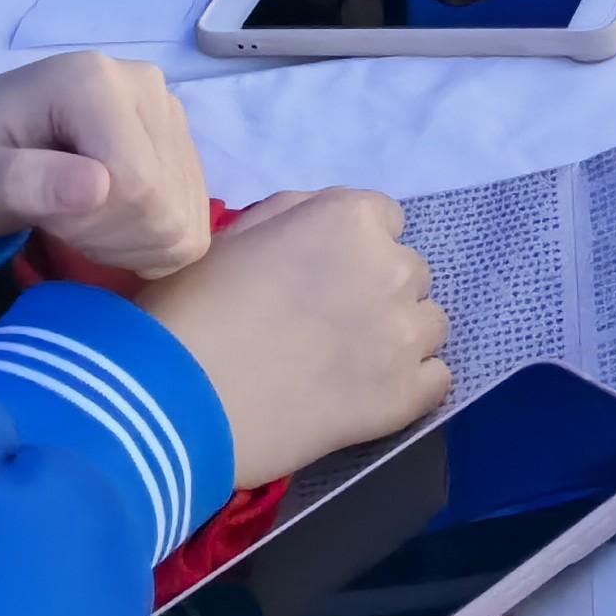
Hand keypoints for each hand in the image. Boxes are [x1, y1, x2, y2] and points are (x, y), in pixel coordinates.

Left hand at [0, 53, 209, 273]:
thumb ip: (28, 183)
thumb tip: (99, 187)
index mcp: (95, 82)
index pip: (139, 184)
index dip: (97, 230)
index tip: (45, 227)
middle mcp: (145, 85)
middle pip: (167, 200)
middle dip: (114, 237)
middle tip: (57, 228)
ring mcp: (165, 111)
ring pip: (186, 211)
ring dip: (131, 240)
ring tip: (76, 223)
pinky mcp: (173, 138)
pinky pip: (190, 212)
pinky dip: (148, 236)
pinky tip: (104, 223)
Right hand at [135, 189, 451, 489]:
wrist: (177, 399)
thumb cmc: (191, 310)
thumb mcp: (233, 235)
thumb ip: (292, 216)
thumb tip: (318, 224)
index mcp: (350, 218)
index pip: (384, 219)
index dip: (352, 250)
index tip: (321, 278)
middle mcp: (391, 266)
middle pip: (407, 273)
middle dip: (376, 292)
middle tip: (326, 326)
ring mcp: (404, 332)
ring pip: (429, 324)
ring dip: (398, 337)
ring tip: (347, 366)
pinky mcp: (406, 394)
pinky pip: (437, 379)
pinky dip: (411, 387)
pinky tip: (369, 398)